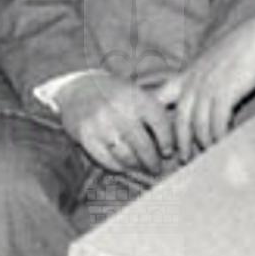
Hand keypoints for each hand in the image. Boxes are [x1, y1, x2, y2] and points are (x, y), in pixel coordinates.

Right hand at [54, 73, 174, 178]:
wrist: (76, 88)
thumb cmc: (113, 94)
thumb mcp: (136, 92)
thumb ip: (155, 111)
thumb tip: (177, 140)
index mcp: (136, 96)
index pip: (161, 125)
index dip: (167, 142)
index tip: (167, 151)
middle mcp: (119, 109)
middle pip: (144, 146)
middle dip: (152, 161)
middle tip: (155, 167)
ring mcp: (101, 123)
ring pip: (126, 157)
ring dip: (135, 165)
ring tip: (139, 166)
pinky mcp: (85, 135)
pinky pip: (107, 160)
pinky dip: (117, 166)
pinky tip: (121, 164)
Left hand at [154, 12, 254, 160]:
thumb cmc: (234, 52)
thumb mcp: (207, 65)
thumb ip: (197, 81)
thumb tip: (196, 101)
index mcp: (184, 75)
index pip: (159, 97)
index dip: (155, 118)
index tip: (155, 135)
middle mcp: (192, 82)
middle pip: (179, 119)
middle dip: (180, 141)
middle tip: (182, 158)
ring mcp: (207, 88)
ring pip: (198, 124)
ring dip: (202, 143)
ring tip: (205, 156)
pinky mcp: (225, 92)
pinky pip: (217, 122)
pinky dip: (219, 136)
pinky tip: (222, 144)